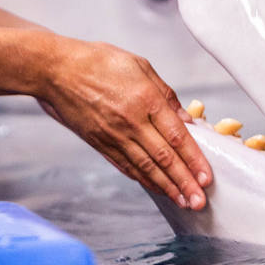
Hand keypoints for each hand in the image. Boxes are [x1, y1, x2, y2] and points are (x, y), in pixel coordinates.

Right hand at [34, 38, 212, 209]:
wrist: (56, 71)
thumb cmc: (98, 61)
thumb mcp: (139, 65)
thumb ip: (165, 93)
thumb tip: (186, 119)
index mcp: (146, 99)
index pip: (177, 136)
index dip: (194, 160)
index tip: (208, 177)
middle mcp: (131, 121)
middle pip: (164, 158)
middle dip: (185, 182)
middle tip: (201, 201)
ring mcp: (114, 135)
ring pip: (146, 167)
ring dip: (167, 188)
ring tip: (184, 202)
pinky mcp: (100, 143)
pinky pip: (126, 166)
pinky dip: (144, 180)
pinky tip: (157, 189)